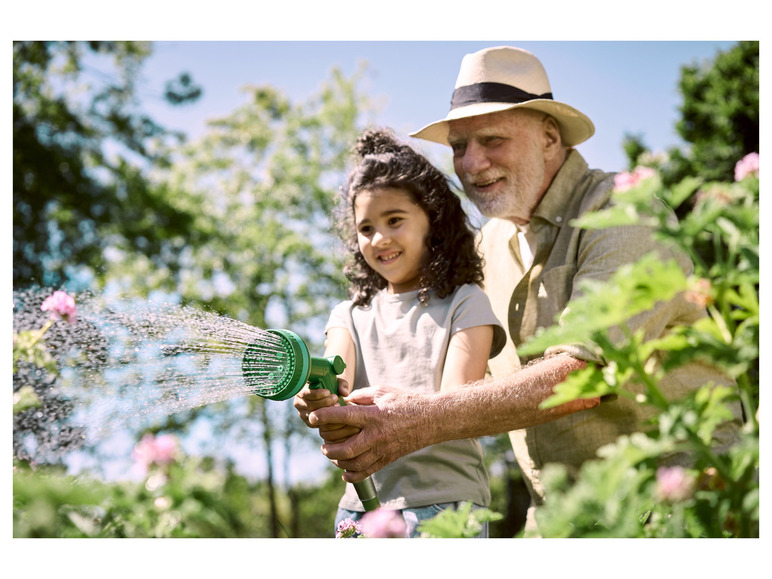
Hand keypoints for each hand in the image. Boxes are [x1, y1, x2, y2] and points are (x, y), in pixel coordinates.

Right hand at [293, 378, 359, 441]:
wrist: (329, 397)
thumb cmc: (331, 387)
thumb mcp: (337, 382)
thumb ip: (342, 385)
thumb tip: (345, 393)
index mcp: (301, 391)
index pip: (305, 393)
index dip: (316, 394)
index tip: (328, 392)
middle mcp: (299, 403)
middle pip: (309, 405)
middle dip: (323, 402)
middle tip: (335, 399)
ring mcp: (302, 414)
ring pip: (312, 415)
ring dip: (325, 411)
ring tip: (337, 406)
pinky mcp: (309, 422)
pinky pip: (315, 424)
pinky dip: (325, 420)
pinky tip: (334, 415)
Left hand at [309, 385, 432, 482]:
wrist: (432, 419)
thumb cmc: (407, 401)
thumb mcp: (383, 391)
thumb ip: (361, 396)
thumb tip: (344, 401)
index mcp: (373, 415)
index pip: (343, 417)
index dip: (324, 417)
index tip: (313, 417)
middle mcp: (376, 435)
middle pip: (345, 449)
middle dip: (328, 448)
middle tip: (323, 443)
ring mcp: (382, 450)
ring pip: (353, 464)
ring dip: (337, 462)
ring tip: (332, 454)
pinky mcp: (388, 459)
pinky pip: (366, 472)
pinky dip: (352, 475)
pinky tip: (344, 471)